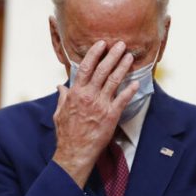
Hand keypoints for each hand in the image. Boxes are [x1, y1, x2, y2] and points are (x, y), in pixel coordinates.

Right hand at [52, 40, 137, 187]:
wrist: (75, 152)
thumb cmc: (66, 134)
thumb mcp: (59, 112)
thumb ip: (62, 97)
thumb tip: (61, 86)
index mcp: (76, 93)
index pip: (85, 67)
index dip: (95, 54)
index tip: (102, 44)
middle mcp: (89, 96)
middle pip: (102, 70)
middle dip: (112, 55)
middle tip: (121, 45)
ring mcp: (101, 105)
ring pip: (114, 81)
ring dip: (123, 67)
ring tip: (129, 56)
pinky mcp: (111, 116)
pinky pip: (123, 99)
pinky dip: (130, 90)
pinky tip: (136, 82)